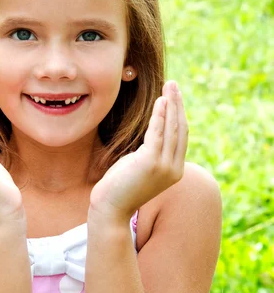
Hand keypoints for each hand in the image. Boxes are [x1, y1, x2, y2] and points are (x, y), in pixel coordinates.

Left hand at [89, 80, 187, 221]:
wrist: (110, 208)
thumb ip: (150, 151)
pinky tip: (160, 101)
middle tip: (173, 84)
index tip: (174, 96)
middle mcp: (174, 169)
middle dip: (177, 104)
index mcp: (174, 170)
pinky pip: (157, 134)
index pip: (181, 136)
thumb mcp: (139, 165)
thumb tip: (153, 134)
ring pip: (171, 129)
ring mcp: (164, 167)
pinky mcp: (151, 163)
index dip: (179, 114)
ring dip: (170, 105)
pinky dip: (159, 116)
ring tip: (169, 86)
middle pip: (180, 129)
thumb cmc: (120, 186)